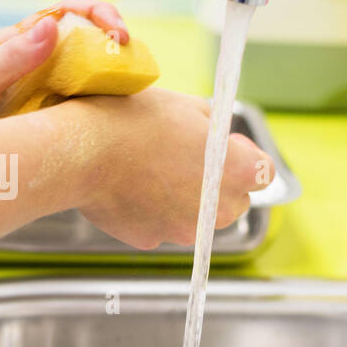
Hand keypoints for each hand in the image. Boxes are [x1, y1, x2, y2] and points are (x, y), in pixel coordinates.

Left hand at [0, 0, 130, 125]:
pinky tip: (96, 121)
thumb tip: (54, 26)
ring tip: (128, 87)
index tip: (118, 32)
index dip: (95, 15)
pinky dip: (80, 108)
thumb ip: (9, 59)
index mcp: (4, 47)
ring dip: (99, 76)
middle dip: (108, 44)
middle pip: (73, 43)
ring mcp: (13, 91)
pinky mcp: (10, 119)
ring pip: (67, 76)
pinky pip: (54, 108)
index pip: (60, 16)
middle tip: (134, 63)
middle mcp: (12, 64)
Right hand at [65, 89, 274, 249]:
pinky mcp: (151, 240)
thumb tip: (215, 135)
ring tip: (151, 171)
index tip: (224, 148)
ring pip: (196, 217)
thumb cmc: (134, 121)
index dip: (244, 157)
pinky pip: (161, 225)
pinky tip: (131, 186)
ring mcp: (183, 230)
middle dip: (216, 183)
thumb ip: (213, 126)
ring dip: (185, 200)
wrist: (83, 151)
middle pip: (232, 201)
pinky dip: (152, 210)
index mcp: (235, 172)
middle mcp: (217, 210)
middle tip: (185, 158)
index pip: (263, 173)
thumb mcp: (186, 106)